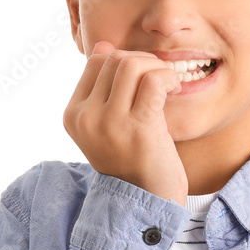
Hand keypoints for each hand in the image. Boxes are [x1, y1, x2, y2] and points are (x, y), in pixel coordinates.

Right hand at [63, 41, 188, 205]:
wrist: (146, 201)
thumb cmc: (132, 161)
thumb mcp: (108, 125)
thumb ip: (103, 90)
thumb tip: (104, 47)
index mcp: (73, 114)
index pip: (97, 62)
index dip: (125, 60)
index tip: (144, 76)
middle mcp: (86, 117)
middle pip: (116, 60)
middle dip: (144, 61)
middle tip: (161, 78)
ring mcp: (110, 123)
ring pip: (133, 65)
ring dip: (158, 68)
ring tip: (169, 84)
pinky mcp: (139, 128)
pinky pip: (154, 81)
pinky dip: (168, 77)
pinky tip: (175, 89)